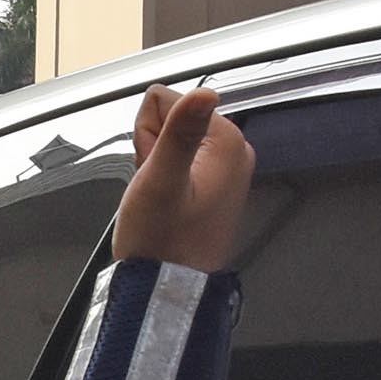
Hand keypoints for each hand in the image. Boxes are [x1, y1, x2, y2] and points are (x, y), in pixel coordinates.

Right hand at [111, 82, 252, 269]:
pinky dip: (163, 180)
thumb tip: (204, 92)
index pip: (165, 101)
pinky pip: (177, 162)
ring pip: (169, 141)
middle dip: (152, 150)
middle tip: (156, 187)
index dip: (147, 135)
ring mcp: (224, 170)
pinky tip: (165, 203)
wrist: (165, 287)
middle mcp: (233, 153)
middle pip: (169, 119)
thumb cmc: (162, 242)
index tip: (154, 168)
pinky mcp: (213, 185)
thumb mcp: (162, 180)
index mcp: (226, 143)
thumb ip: (180, 131)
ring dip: (155, 166)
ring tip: (160, 198)